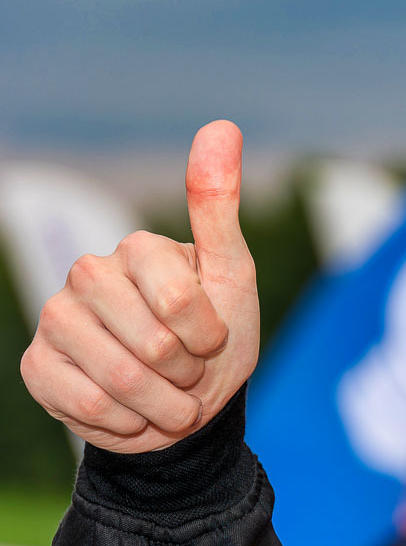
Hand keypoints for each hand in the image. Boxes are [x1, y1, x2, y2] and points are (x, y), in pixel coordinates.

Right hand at [20, 121, 260, 453]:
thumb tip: (221, 124)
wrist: (183, 403)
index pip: (180, 303)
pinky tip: (132, 410)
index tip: (212, 339)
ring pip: (120, 379)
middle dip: (187, 374)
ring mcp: (56, 318)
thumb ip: (219, 207)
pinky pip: (86, 405)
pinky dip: (125, 421)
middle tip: (188, 371)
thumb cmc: (214, 336)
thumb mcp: (230, 275)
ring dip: (162, 403)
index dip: (209, 336)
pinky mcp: (36, 366)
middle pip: (152, 344)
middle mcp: (87, 274)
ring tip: (168, 394)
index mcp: (138, 249)